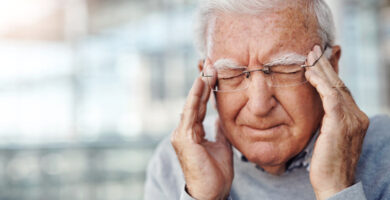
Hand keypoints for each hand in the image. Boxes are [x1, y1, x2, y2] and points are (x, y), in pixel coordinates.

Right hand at [171, 66, 232, 199]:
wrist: (211, 193)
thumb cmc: (216, 172)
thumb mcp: (221, 145)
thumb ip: (218, 130)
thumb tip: (220, 116)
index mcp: (193, 131)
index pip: (199, 105)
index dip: (206, 88)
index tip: (213, 71)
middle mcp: (185, 130)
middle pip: (194, 100)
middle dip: (202, 80)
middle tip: (209, 61)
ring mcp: (182, 133)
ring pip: (192, 103)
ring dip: (200, 84)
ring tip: (208, 67)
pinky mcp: (183, 138)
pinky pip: (191, 113)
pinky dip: (196, 97)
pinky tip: (202, 82)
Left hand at [305, 45, 369, 199]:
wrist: (334, 184)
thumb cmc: (327, 164)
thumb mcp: (328, 137)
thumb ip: (327, 120)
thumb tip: (317, 108)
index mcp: (355, 118)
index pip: (342, 90)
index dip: (330, 74)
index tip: (319, 59)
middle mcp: (357, 115)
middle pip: (340, 84)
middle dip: (326, 65)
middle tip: (314, 49)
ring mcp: (352, 119)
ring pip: (335, 86)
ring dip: (321, 69)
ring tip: (309, 55)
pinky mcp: (340, 123)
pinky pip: (330, 96)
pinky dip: (320, 83)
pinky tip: (309, 73)